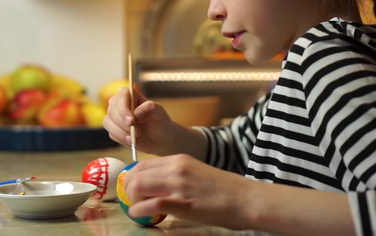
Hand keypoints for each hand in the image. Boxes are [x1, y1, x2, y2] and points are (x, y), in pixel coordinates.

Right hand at [103, 87, 173, 155]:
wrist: (160, 139)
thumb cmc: (160, 122)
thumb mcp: (159, 113)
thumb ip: (150, 108)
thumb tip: (136, 113)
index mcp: (132, 95)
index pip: (122, 95)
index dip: (123, 108)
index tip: (131, 121)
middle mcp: (120, 104)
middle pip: (112, 110)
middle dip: (123, 123)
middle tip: (138, 132)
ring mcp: (115, 117)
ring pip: (108, 122)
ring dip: (121, 132)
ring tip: (135, 138)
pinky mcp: (114, 129)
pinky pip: (111, 133)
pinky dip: (121, 139)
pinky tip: (131, 141)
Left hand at [123, 154, 257, 229]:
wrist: (246, 199)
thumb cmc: (224, 191)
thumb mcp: (196, 174)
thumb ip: (176, 176)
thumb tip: (156, 188)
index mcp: (179, 159)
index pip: (143, 164)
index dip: (132, 178)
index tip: (132, 190)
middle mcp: (176, 167)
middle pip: (136, 172)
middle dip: (129, 188)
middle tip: (132, 201)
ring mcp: (179, 184)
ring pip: (138, 185)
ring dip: (133, 200)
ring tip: (139, 209)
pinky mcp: (182, 203)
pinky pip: (150, 205)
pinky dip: (140, 211)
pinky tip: (143, 217)